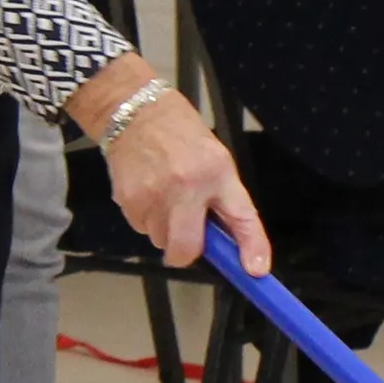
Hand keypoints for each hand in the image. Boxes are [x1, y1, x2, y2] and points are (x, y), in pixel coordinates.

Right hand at [72, 65, 268, 274]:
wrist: (136, 112)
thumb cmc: (181, 135)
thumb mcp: (216, 161)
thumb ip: (224, 202)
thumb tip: (231, 245)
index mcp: (216, 173)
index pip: (241, 217)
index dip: (251, 248)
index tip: (256, 270)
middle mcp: (185, 186)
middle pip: (185, 249)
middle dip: (187, 251)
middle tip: (189, 234)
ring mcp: (153, 195)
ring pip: (161, 240)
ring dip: (166, 229)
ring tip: (166, 197)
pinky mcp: (127, 200)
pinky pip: (141, 228)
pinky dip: (147, 218)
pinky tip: (150, 191)